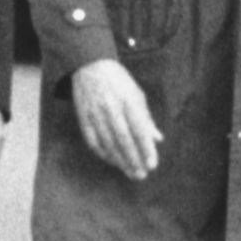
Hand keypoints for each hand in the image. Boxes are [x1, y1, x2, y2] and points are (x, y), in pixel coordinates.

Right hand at [69, 59, 160, 181]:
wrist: (89, 65)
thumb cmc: (118, 80)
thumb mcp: (137, 94)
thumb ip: (146, 118)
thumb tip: (157, 139)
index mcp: (128, 101)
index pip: (139, 130)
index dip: (146, 149)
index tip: (152, 164)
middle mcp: (111, 108)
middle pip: (123, 140)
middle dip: (133, 159)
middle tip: (141, 175)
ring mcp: (95, 113)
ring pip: (107, 143)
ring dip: (119, 160)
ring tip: (129, 172)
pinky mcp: (83, 117)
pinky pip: (92, 140)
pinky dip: (102, 153)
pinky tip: (112, 161)